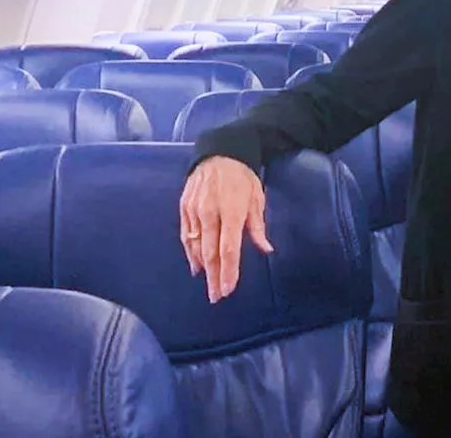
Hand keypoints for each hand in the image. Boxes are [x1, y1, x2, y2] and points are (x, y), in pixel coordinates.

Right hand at [179, 156, 273, 302]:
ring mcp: (194, 211)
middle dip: (214, 277)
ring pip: (195, 246)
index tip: (228, 288)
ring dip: (202, 268)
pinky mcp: (184, 207)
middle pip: (210, 253)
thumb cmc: (242, 177)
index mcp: (231, 211)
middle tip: (217, 297)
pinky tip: (196, 265)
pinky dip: (190, 252)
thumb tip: (266, 249)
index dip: (229, 271)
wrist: (219, 153)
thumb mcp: (256, 198)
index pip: (229, 249)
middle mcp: (210, 213)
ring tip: (209, 285)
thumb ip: (257, 226)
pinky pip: (186, 235)